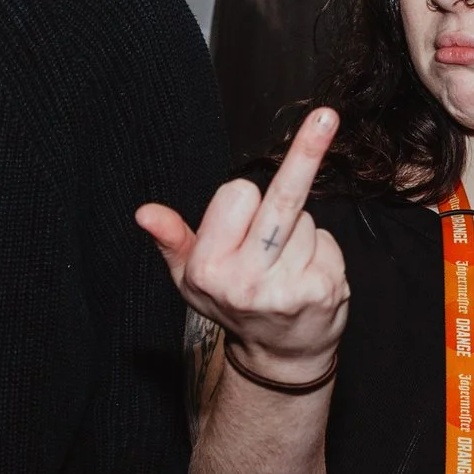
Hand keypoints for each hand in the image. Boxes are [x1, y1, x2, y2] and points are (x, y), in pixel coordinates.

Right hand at [135, 107, 348, 383]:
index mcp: (209, 269)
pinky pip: (329, 241)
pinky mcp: (326, 291)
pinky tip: (307, 276)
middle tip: (326, 115)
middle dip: (306, 152)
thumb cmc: (233, 305)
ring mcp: (290, 288)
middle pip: (280, 197)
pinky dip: (322, 252)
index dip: (240, 202)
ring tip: (284, 266)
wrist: (281, 358)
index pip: (237, 194)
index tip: (237, 225)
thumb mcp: (189, 278)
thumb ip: (171, 240)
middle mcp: (248, 282)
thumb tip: (145, 212)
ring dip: (299, 233)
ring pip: (306, 220)